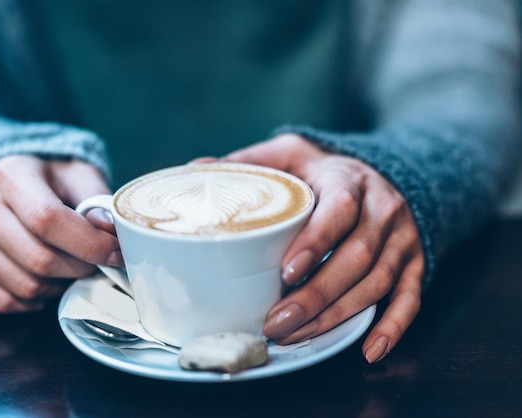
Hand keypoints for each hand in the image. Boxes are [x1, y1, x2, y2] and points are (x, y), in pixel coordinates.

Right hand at [0, 155, 121, 312]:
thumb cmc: (43, 181)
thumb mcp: (75, 175)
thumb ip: (96, 200)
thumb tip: (110, 231)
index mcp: (9, 175)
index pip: (50, 221)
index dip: (90, 245)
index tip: (116, 254)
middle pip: (40, 260)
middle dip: (79, 269)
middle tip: (94, 263)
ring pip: (24, 286)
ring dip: (58, 286)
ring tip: (68, 269)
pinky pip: (3, 302)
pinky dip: (33, 301)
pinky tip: (43, 281)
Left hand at [224, 134, 423, 362]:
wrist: (378, 171)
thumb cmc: (323, 168)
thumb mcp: (289, 153)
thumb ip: (249, 161)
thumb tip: (197, 169)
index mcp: (348, 179)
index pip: (339, 209)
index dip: (317, 242)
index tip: (287, 273)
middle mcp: (383, 208)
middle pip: (358, 255)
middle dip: (317, 293)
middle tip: (277, 321)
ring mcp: (402, 238)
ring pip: (379, 281)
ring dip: (339, 314)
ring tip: (298, 335)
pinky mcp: (413, 261)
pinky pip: (411, 296)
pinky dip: (394, 326)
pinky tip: (370, 350)